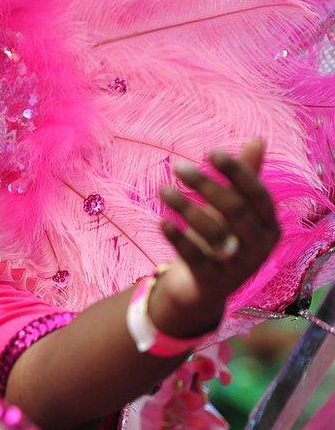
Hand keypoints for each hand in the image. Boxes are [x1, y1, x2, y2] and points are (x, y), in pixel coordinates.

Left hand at [151, 139, 280, 336]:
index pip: (257, 194)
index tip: (211, 152)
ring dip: (184, 207)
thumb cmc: (221, 239)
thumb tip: (257, 139)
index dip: (236, 172)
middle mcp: (259, 248)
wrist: (202, 290)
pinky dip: (177, 237)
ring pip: (212, 232)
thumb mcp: (233, 210)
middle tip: (177, 166)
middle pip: (234, 210)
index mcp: (270, 226)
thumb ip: (244, 178)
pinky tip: (161, 220)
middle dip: (206, 185)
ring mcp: (237, 268)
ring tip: (162, 189)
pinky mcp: (212, 283)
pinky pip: (194, 257)